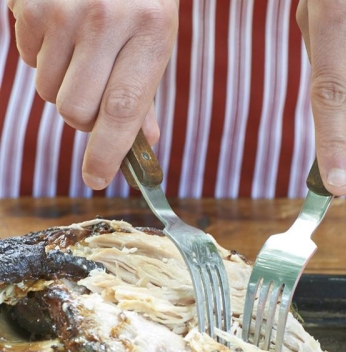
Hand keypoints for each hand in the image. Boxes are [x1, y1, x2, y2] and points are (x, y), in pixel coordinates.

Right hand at [8, 0, 177, 189]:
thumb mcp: (155, 39)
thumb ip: (146, 94)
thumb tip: (146, 143)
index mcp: (151, 33)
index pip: (123, 111)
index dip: (107, 152)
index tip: (96, 180)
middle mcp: (109, 20)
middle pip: (78, 111)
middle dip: (82, 117)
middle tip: (92, 93)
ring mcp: (66, 8)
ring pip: (50, 91)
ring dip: (62, 84)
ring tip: (80, 50)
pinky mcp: (31, 2)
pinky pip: (29, 59)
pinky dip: (43, 56)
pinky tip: (60, 29)